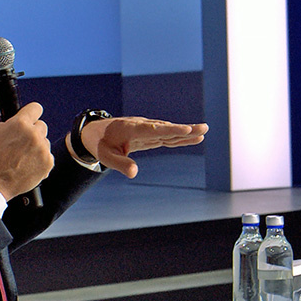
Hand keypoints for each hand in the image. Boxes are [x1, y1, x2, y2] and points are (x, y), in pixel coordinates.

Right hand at [0, 77, 53, 200]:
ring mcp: (43, 150)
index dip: (27, 115)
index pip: (36, 108)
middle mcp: (35, 135)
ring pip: (44, 139)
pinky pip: (48, 154)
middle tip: (16, 142)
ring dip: (35, 145)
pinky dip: (40, 158)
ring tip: (20, 154)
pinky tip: (26, 163)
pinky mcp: (48, 163)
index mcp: (21, 123)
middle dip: (30, 131)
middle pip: (40, 124)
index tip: (19, 124)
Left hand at [77, 117, 207, 177]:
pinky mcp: (150, 134)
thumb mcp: (106, 156)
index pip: (155, 130)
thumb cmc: (100, 144)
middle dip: (185, 129)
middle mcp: (143, 126)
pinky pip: (166, 136)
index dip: (171, 130)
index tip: (186, 129)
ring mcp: (147, 129)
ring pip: (169, 131)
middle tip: (204, 128)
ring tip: (204, 132)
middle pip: (167, 128)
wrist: (96, 131)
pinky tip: (192, 137)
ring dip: (186, 132)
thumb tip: (135, 174)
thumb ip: (120, 164)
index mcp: (132, 129)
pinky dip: (179, 137)